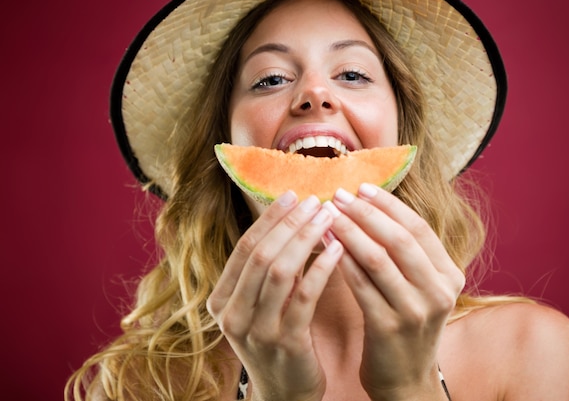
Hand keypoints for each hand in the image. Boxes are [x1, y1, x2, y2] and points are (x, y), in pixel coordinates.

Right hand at [207, 191, 342, 400]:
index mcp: (221, 300)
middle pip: (261, 255)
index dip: (269, 219)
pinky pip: (305, 296)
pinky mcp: (286, 343)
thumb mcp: (259, 306)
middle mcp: (232, 314)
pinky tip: (338, 249)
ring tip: (328, 218)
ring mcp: (257, 330)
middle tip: (316, 201)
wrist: (284, 393)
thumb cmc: (276, 340)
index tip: (293, 195)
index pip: (244, 248)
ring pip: (280, 271)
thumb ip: (266, 271)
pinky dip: (321, 268)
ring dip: (306, 239)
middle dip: (290, 224)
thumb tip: (290, 220)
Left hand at [326, 184, 464, 400]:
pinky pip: (360, 285)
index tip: (362, 187)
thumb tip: (372, 206)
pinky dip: (341, 261)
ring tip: (327, 215)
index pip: (418, 228)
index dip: (388, 204)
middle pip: (399, 239)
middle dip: (366, 212)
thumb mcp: (420, 288)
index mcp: (449, 275)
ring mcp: (415, 311)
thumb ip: (407, 254)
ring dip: (349, 232)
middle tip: (338, 195)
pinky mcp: (388, 327)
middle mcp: (438, 291)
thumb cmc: (406, 325)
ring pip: (378, 259)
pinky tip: (325, 246)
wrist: (405, 379)